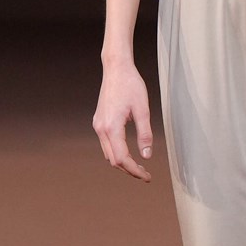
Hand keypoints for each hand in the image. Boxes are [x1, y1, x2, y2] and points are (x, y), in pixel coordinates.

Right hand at [93, 60, 153, 181]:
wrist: (116, 69)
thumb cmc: (131, 85)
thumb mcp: (143, 110)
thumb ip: (145, 134)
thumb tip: (147, 155)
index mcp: (112, 127)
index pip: (122, 159)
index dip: (135, 171)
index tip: (147, 176)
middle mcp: (101, 129)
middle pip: (113, 160)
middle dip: (129, 169)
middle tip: (146, 174)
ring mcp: (98, 125)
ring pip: (108, 153)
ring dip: (122, 162)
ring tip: (139, 165)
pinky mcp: (99, 121)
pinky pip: (106, 144)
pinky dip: (117, 152)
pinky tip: (129, 151)